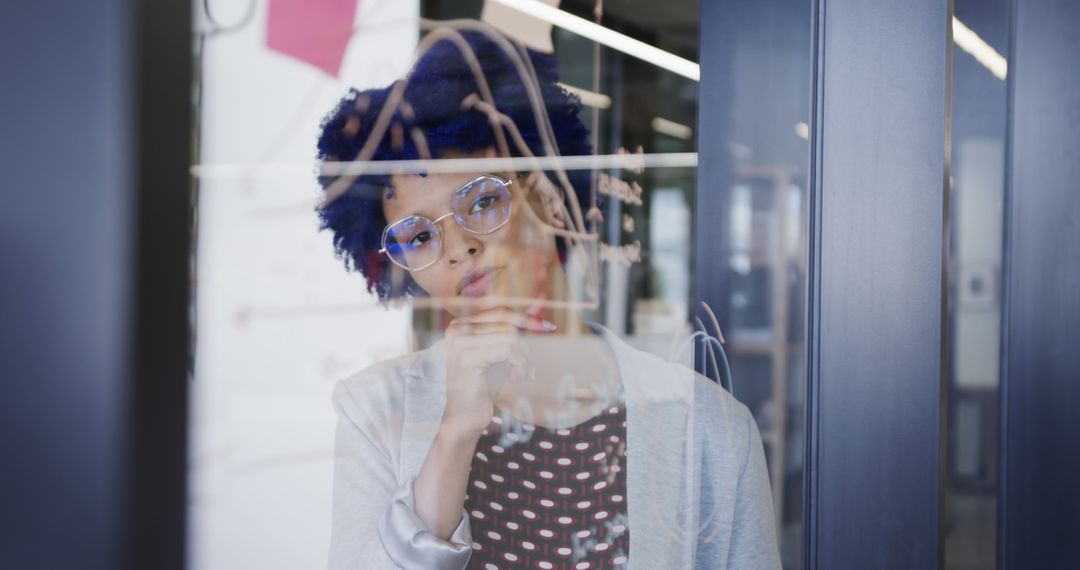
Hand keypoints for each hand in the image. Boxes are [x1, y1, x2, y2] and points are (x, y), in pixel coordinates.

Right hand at [440, 308, 554, 437]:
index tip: (546, 328)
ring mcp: (460, 344)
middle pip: (506, 323)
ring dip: (523, 357)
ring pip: (510, 336)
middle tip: (526, 368)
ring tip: (519, 375)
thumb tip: (536, 311)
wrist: (465, 418)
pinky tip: (515, 378)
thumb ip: (508, 332)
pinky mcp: (469, 359)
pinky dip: (520, 363)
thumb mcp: (497, 352)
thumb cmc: (483, 386)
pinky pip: (508, 349)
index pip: (500, 312)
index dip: (524, 320)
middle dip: (524, 346)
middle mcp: (456, 330)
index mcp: (459, 324)